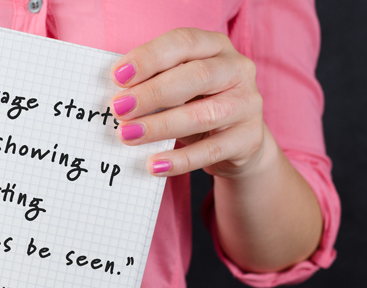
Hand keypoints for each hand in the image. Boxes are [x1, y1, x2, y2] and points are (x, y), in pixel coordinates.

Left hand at [110, 28, 264, 178]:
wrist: (238, 141)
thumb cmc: (197, 104)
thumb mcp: (179, 87)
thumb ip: (154, 84)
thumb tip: (118, 98)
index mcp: (216, 47)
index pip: (183, 42)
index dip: (149, 57)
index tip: (117, 77)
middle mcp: (237, 70)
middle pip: (196, 76)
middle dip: (152, 92)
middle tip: (119, 108)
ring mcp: (247, 105)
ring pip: (202, 115)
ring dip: (159, 126)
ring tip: (128, 135)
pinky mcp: (248, 139)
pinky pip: (210, 151)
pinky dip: (179, 160)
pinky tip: (154, 165)